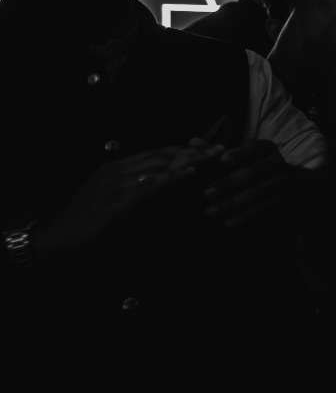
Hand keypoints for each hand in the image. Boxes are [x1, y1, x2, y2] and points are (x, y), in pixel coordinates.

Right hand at [37, 142, 226, 257]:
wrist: (57, 245)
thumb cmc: (87, 227)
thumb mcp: (115, 204)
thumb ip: (138, 193)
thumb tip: (166, 185)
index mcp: (116, 169)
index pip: (157, 153)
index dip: (185, 149)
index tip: (210, 147)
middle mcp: (117, 172)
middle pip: (162, 156)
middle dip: (193, 152)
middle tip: (220, 150)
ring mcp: (115, 186)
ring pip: (159, 167)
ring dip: (189, 161)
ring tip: (213, 157)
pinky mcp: (116, 205)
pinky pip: (150, 188)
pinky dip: (172, 178)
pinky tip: (190, 174)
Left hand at [198, 141, 306, 231]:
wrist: (299, 185)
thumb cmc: (260, 166)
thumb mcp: (247, 154)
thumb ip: (219, 151)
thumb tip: (192, 143)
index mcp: (268, 149)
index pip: (254, 148)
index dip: (239, 154)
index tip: (222, 159)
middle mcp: (278, 163)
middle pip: (252, 173)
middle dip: (228, 183)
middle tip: (205, 193)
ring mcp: (283, 183)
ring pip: (255, 194)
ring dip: (232, 203)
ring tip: (210, 211)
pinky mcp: (284, 200)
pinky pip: (263, 209)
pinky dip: (245, 216)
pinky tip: (228, 222)